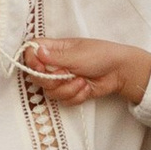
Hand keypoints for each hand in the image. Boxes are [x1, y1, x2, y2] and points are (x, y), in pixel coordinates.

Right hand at [25, 36, 150, 106]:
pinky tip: (86, 88)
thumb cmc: (100, 55)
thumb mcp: (77, 55)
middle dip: (51, 80)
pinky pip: (63, 100)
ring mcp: (62, 79)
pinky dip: (76, 96)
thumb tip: (36, 51)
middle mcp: (55, 64)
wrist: (119, 72)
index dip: (31, 60)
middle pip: (37, 76)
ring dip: (67, 89)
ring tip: (82, 81)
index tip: (40, 67)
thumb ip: (55, 57)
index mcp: (55, 49)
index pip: (31, 51)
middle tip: (65, 75)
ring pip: (50, 92)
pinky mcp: (70, 92)